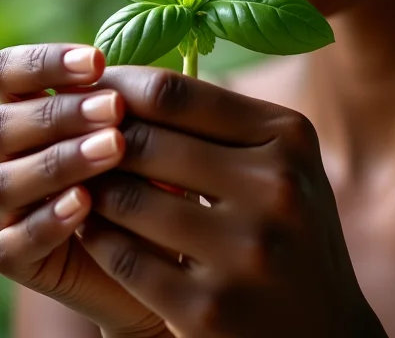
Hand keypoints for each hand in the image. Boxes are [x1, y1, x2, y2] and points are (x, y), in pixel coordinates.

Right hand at [0, 44, 171, 337]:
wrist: (156, 248)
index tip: (97, 60)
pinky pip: (12, 243)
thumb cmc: (148, 169)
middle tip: (115, 107)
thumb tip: (148, 74)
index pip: (8, 72)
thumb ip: (130, 100)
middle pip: (0, 123)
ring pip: (5, 180)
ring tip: (113, 148)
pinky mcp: (15, 257)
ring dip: (60, 160)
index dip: (42, 62)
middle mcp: (9, 155)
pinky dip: (47, 221)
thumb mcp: (143, 128)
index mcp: (28, 110)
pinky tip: (84, 203)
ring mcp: (6, 208)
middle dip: (60, 112)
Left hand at [77, 66, 385, 337]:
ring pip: (127, 198)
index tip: (90, 86)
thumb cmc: (289, 227)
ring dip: (93, 187)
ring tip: (80, 178)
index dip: (119, 85)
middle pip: (146, 141)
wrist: (323, 330)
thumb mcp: (280, 161)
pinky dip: (98, 236)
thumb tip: (131, 82)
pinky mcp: (208, 309)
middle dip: (98, 136)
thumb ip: (221, 121)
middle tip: (70, 132)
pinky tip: (90, 225)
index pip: (176, 92)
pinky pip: (124, 257)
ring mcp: (243, 251)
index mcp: (289, 137)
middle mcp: (274, 187)